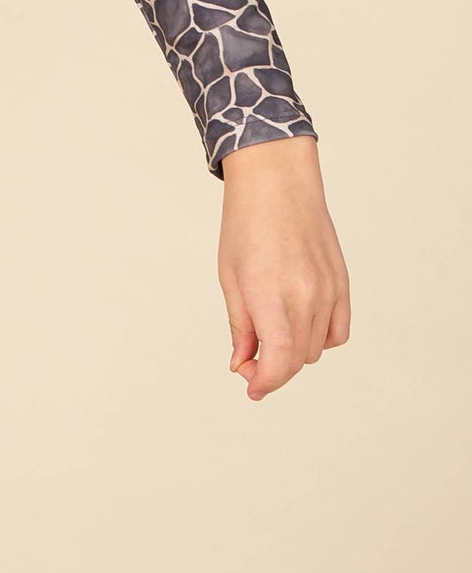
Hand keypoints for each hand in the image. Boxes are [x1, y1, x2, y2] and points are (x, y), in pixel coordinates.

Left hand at [217, 137, 348, 399]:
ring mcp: (328, 291)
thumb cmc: (245, 225)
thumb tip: (243, 364)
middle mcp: (305, 296)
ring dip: (293, 354)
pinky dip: (320, 338)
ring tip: (270, 335)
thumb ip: (240, 326)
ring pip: (316, 349)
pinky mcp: (342, 284)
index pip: (278, 361)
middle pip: (296, 360)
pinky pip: (338, 332)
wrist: (277, 183)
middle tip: (249, 362)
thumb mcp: (230, 278)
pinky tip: (299, 326)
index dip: (264, 383)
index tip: (251, 389)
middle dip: (272, 370)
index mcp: (269, 294)